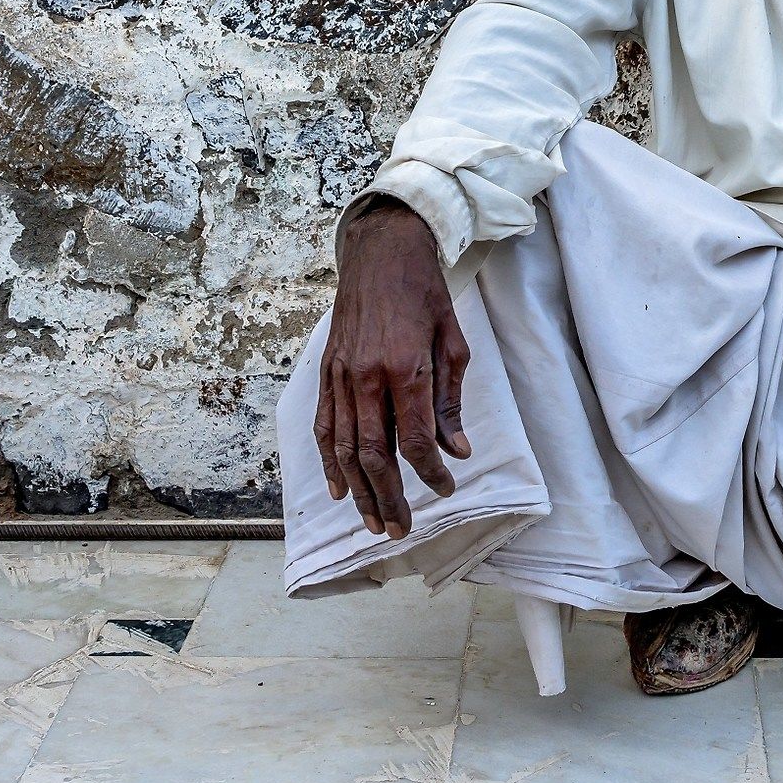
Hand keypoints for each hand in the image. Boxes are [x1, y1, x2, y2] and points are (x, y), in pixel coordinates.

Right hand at [313, 196, 472, 538]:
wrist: (381, 253)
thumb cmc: (424, 294)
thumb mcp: (453, 342)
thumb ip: (451, 400)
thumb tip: (457, 449)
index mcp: (405, 368)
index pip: (415, 438)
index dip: (430, 472)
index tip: (445, 489)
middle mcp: (367, 376)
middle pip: (374, 454)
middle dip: (389, 497)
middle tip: (401, 530)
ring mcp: (341, 375)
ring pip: (345, 448)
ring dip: (358, 491)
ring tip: (373, 522)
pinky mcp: (326, 372)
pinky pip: (325, 426)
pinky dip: (329, 462)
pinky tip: (339, 488)